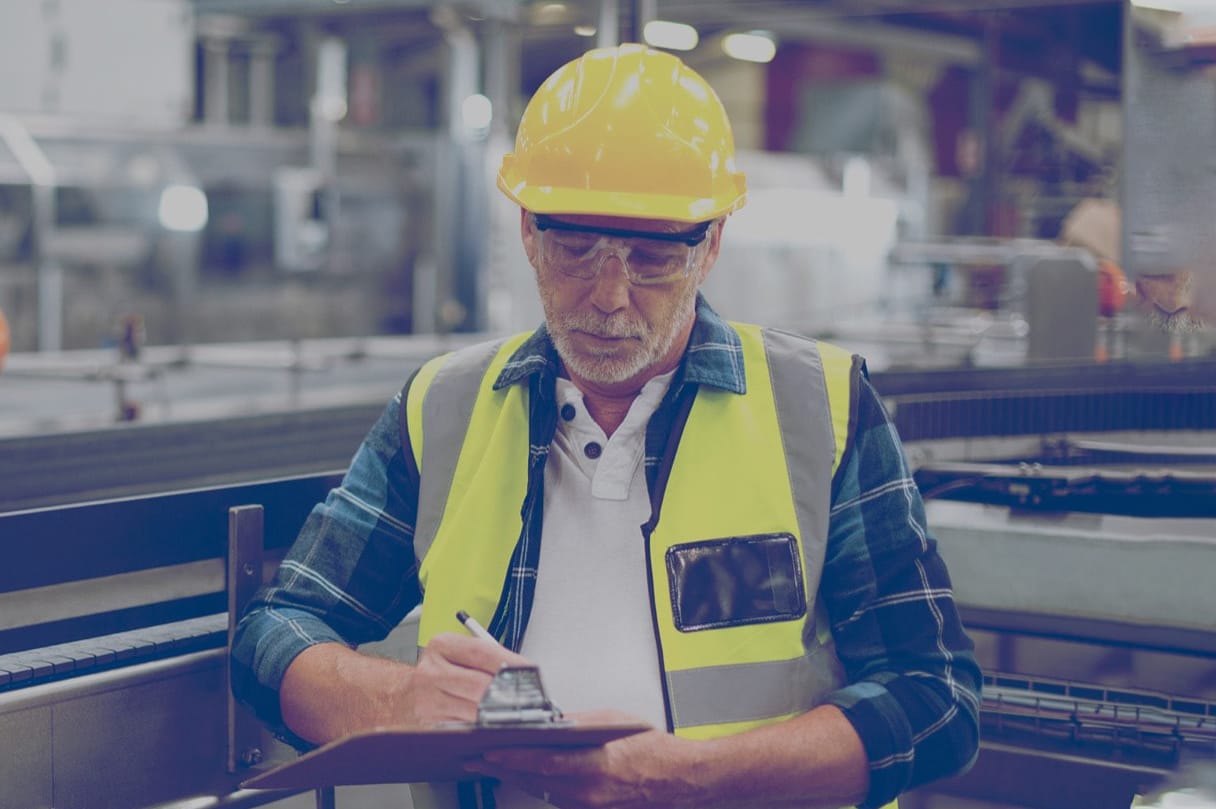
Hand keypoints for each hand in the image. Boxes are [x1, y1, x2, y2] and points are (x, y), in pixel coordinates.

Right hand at [397, 632, 530, 728]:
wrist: (400, 697)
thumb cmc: (438, 673)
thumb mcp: (456, 654)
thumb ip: (487, 658)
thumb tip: (524, 671)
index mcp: (441, 646)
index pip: (483, 652)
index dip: (511, 663)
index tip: (531, 672)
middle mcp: (431, 672)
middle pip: (480, 685)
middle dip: (508, 694)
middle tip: (530, 699)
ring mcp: (428, 701)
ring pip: (475, 711)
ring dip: (499, 715)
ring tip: (517, 713)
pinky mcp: (430, 725)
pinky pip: (465, 728)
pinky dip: (484, 728)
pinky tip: (494, 726)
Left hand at [466, 710, 698, 808]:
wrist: (678, 779)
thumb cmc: (652, 749)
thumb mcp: (613, 722)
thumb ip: (578, 722)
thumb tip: (550, 720)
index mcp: (593, 766)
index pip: (540, 761)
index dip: (510, 756)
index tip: (486, 750)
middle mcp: (585, 791)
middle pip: (532, 779)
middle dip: (502, 767)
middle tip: (475, 757)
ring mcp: (586, 804)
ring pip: (540, 789)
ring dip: (515, 775)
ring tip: (491, 763)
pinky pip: (554, 796)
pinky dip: (536, 783)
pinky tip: (523, 773)